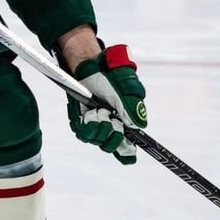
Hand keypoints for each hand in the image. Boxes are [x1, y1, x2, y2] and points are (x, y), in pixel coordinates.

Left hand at [67, 44, 146, 163]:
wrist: (91, 66)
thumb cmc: (111, 77)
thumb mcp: (126, 89)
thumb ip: (133, 107)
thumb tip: (139, 125)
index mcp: (125, 124)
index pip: (128, 149)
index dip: (128, 153)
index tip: (129, 150)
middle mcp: (110, 128)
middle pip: (112, 147)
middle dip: (113, 135)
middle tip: (113, 119)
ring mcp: (94, 126)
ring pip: (98, 141)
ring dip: (100, 126)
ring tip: (100, 111)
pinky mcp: (80, 121)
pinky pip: (83, 132)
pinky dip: (88, 124)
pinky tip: (90, 113)